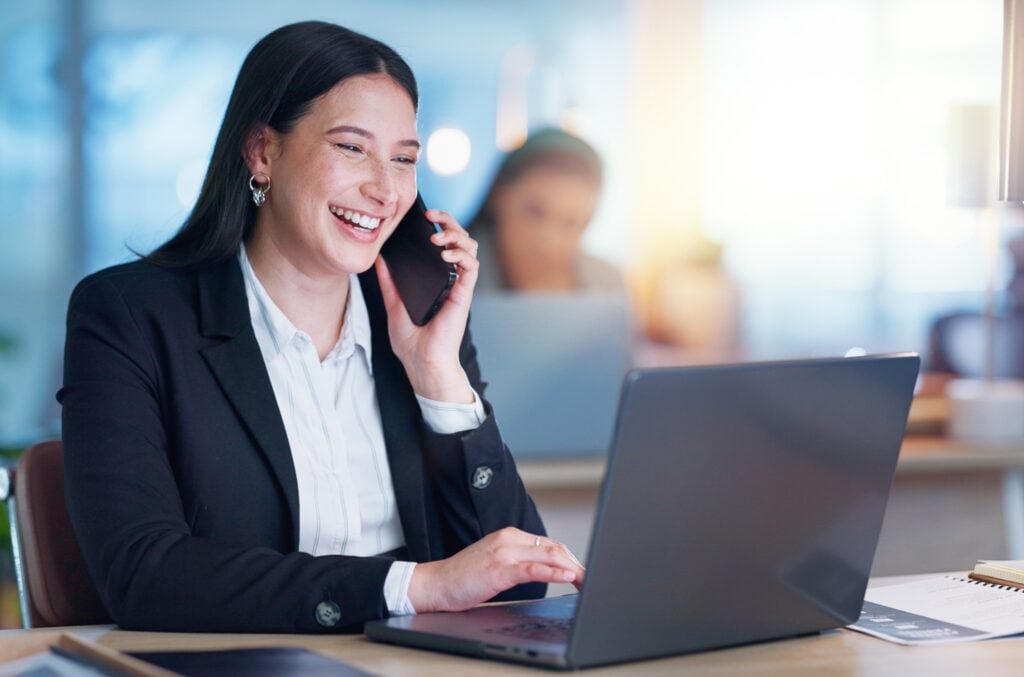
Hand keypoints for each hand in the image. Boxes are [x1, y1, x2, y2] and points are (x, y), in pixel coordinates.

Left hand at [375, 209, 479, 402]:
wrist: (421, 364)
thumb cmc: (412, 342)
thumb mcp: (393, 305)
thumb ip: (389, 282)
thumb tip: (378, 258)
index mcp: (436, 279)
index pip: (445, 243)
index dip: (439, 225)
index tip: (423, 216)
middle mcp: (450, 280)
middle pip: (460, 239)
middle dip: (449, 221)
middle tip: (432, 215)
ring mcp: (459, 286)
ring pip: (470, 248)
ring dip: (456, 235)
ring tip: (437, 237)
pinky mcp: (463, 295)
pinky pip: (471, 268)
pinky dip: (461, 256)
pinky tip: (446, 254)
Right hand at [407, 527, 585, 612]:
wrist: (435, 584)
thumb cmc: (462, 578)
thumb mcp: (495, 564)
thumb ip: (518, 562)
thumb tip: (546, 570)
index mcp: (509, 536)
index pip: (549, 544)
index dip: (570, 558)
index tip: (583, 572)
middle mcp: (509, 539)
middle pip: (554, 547)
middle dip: (576, 563)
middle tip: (591, 579)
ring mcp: (505, 552)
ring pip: (549, 554)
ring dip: (573, 568)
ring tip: (587, 580)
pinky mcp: (500, 568)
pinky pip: (534, 568)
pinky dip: (555, 571)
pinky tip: (569, 577)